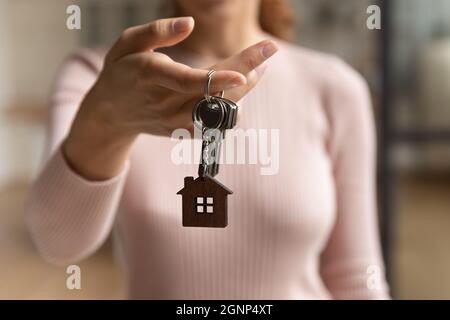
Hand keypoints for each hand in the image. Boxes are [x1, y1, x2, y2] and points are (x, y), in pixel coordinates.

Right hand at [64, 16, 278, 179]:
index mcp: (150, 76)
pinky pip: (212, 126)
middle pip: (211, 93)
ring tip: (260, 68)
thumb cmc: (120, 72)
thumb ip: (155, 32)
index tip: (245, 73)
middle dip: (245, 72)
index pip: (188, 81)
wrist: (110, 113)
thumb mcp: (126, 43)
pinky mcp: (180, 132)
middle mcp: (163, 102)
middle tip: (269, 50)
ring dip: (243, 92)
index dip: (217, 79)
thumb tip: (189, 24)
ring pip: (216, 112)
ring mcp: (173, 121)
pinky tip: (240, 91)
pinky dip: (230, 110)